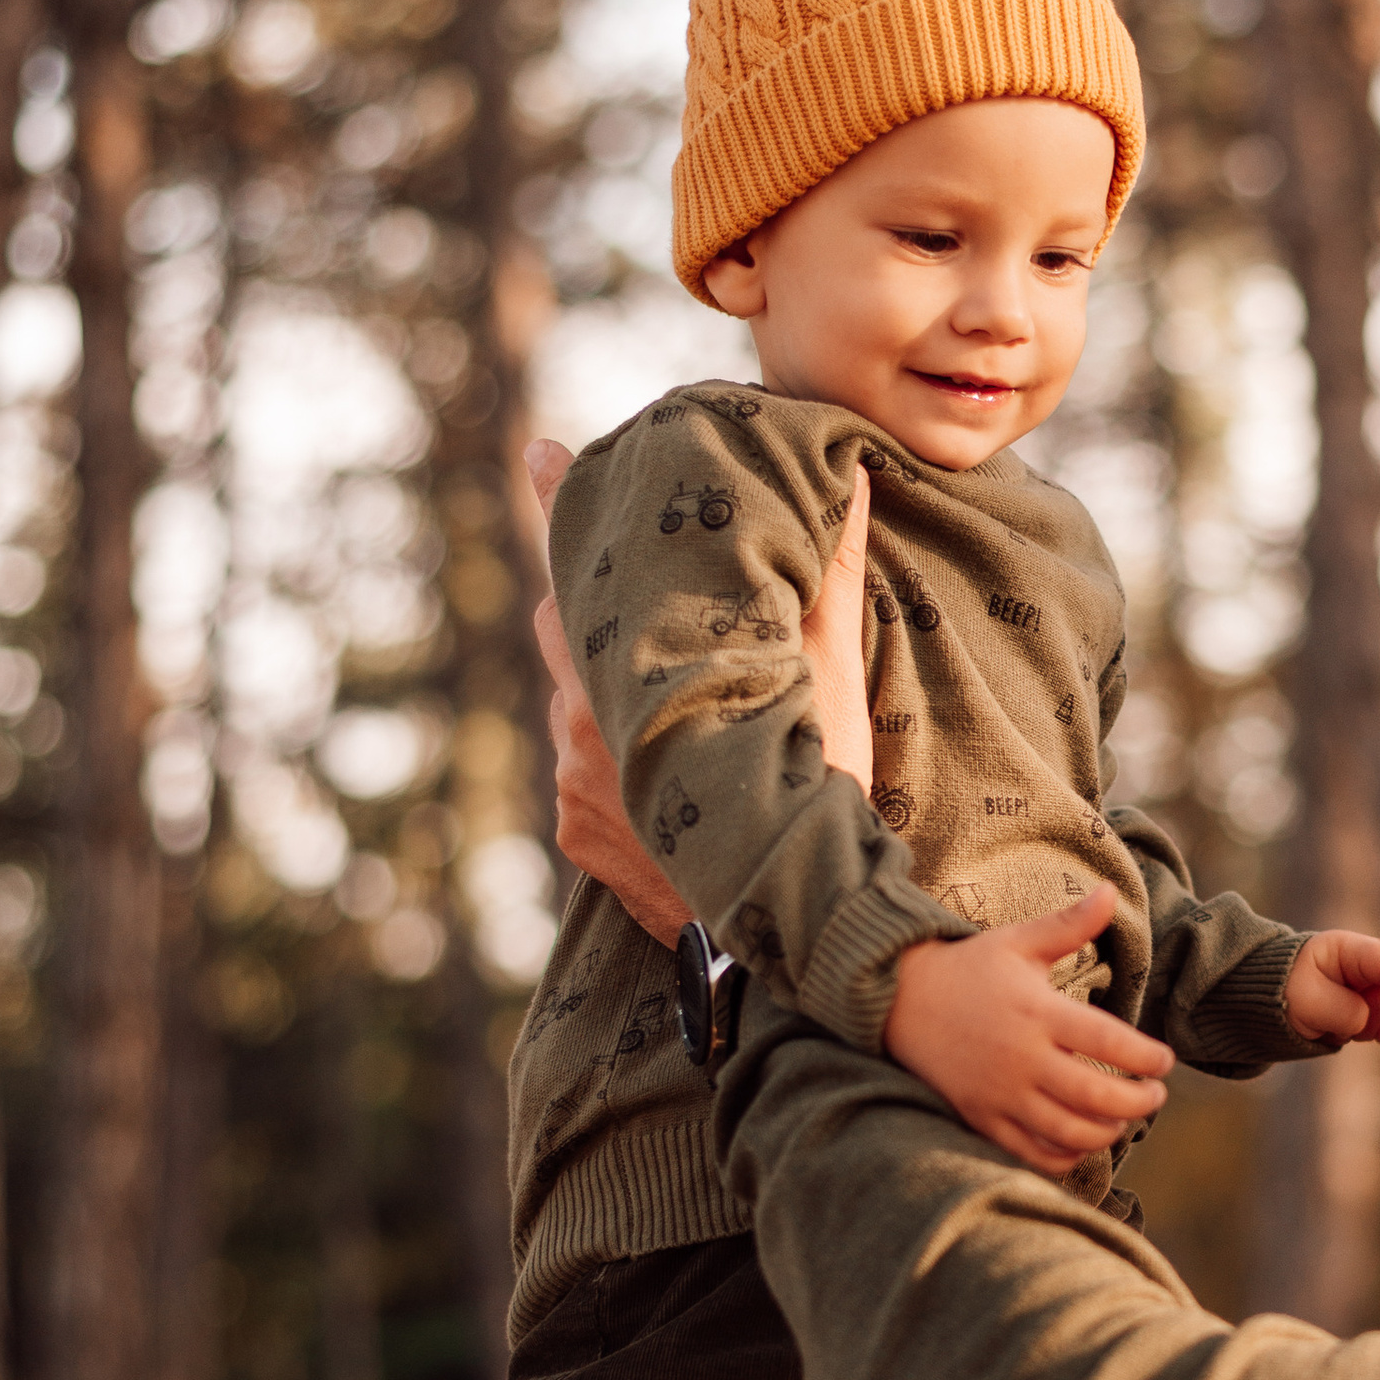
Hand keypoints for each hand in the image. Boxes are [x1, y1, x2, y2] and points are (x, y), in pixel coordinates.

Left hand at [522, 439, 874, 950]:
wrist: (784, 934)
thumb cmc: (817, 799)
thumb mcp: (832, 687)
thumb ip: (827, 581)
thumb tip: (844, 481)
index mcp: (643, 666)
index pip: (581, 565)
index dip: (556, 499)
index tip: (536, 446)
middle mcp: (585, 715)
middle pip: (567, 624)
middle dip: (602, 603)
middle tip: (649, 593)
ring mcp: (572, 774)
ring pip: (571, 696)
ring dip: (610, 686)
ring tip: (677, 699)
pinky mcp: (570, 827)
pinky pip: (577, 765)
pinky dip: (611, 753)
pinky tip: (668, 767)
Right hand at [887, 882, 1173, 1176]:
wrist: (900, 1001)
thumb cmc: (969, 968)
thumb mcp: (1018, 942)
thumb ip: (1068, 925)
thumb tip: (1109, 891)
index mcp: (1037, 1011)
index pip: (1107, 1041)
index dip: (1145, 1057)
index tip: (1165, 1061)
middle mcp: (1020, 1057)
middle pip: (1094, 1096)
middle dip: (1137, 1102)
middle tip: (1155, 1096)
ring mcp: (999, 1093)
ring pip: (1067, 1131)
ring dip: (1106, 1132)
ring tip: (1123, 1120)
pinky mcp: (981, 1117)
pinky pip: (1031, 1152)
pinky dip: (1064, 1156)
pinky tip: (1082, 1142)